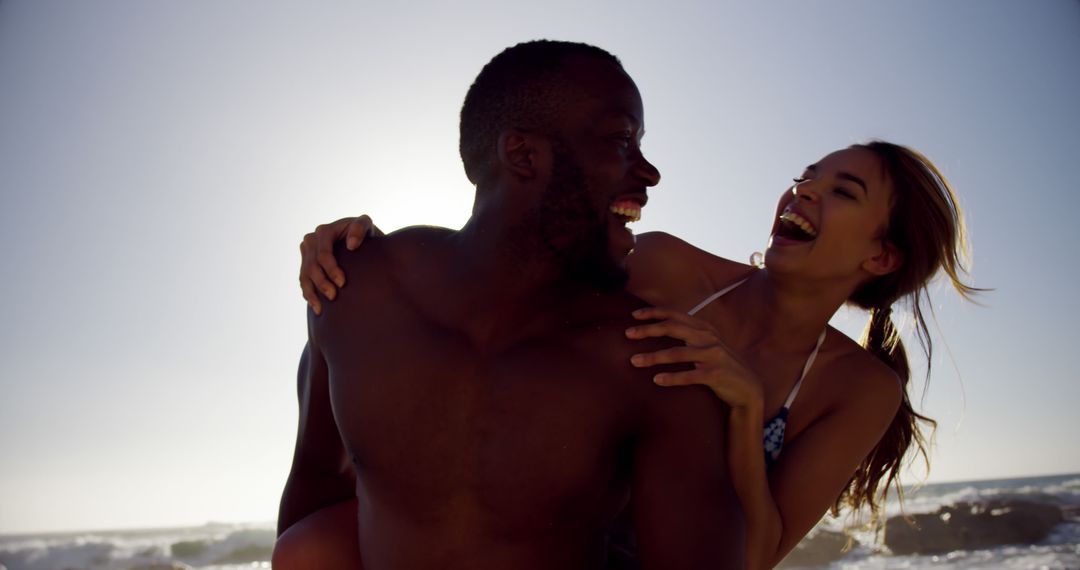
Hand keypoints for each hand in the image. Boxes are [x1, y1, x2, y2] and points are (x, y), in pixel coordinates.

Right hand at [299, 215, 380, 314]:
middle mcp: (311, 240)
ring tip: (322, 308)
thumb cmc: (365, 234)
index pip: (323, 254)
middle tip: (334, 296)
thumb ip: (360, 227)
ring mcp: (306, 253)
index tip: (343, 283)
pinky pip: (303, 281)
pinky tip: (317, 307)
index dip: (331, 269)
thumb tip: (351, 245)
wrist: (361, 244)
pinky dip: (308, 294)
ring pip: (304, 276)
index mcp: (324, 231)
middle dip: (321, 283)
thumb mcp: (366, 225)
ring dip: (312, 293)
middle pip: (311, 266)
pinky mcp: (306, 265)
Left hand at [625, 307, 763, 409]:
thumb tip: (659, 329)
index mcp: (704, 328)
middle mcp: (709, 338)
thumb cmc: (720, 366)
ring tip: (634, 361)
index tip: (633, 315)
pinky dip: (672, 377)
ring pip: (678, 353)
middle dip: (648, 330)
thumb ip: (689, 336)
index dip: (654, 313)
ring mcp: (713, 355)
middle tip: (627, 334)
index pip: (675, 314)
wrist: (747, 389)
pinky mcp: (716, 374)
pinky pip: (690, 375)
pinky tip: (657, 380)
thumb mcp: (706, 346)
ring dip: (654, 357)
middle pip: (673, 328)